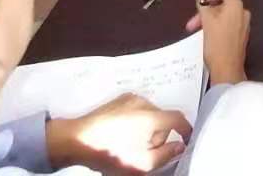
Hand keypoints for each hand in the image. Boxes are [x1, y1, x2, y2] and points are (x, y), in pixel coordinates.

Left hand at [46, 93, 190, 173]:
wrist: (76, 140)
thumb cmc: (109, 153)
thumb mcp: (140, 164)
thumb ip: (166, 155)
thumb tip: (180, 146)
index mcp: (151, 116)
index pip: (178, 118)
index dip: (186, 129)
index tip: (186, 139)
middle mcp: (143, 102)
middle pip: (162, 118)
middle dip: (159, 135)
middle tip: (146, 152)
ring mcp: (129, 98)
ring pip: (149, 113)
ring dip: (147, 128)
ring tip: (131, 144)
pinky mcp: (118, 99)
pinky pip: (136, 109)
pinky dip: (136, 121)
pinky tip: (122, 134)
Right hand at [185, 0, 249, 85]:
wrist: (227, 69)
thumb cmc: (217, 43)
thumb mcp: (207, 21)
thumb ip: (204, 5)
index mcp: (237, 6)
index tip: (200, 3)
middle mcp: (242, 13)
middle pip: (223, 4)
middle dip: (206, 11)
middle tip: (192, 22)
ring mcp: (243, 26)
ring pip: (223, 16)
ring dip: (208, 20)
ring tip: (195, 30)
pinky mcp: (240, 37)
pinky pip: (227, 25)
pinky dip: (216, 27)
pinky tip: (206, 36)